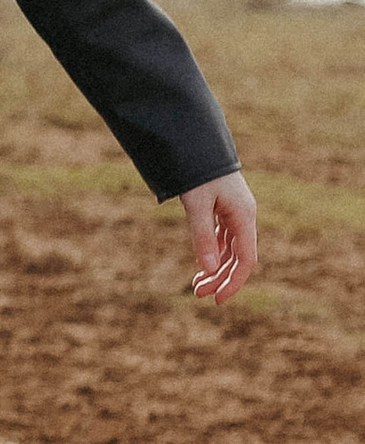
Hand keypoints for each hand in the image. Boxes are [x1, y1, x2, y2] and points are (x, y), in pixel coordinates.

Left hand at [182, 171, 257, 303]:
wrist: (199, 144)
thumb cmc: (199, 172)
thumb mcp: (196, 203)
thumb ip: (202, 235)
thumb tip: (208, 268)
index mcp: (244, 217)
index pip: (246, 260)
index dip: (233, 282)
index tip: (217, 300)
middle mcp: (245, 217)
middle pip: (239, 258)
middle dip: (221, 279)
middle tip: (198, 294)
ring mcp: (237, 213)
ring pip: (231, 249)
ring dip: (216, 268)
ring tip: (197, 285)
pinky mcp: (227, 209)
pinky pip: (224, 238)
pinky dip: (214, 252)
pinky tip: (204, 263)